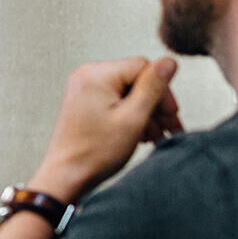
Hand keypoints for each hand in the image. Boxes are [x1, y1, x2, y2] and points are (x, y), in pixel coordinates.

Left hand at [30, 56, 181, 200]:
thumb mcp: (133, 118)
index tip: (171, 115)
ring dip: (146, 113)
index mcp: (97, 74)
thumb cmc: (95, 153)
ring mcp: (83, 89)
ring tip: (157, 136)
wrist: (66, 177)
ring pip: (127, 92)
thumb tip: (169, 61)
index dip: (162, 91)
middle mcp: (87, 76)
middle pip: (136, 80)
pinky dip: (130, 116)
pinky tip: (142, 134)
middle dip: (156, 105)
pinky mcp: (84, 102)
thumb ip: (153, 87)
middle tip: (170, 127)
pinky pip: (115, 101)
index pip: (144, 67)